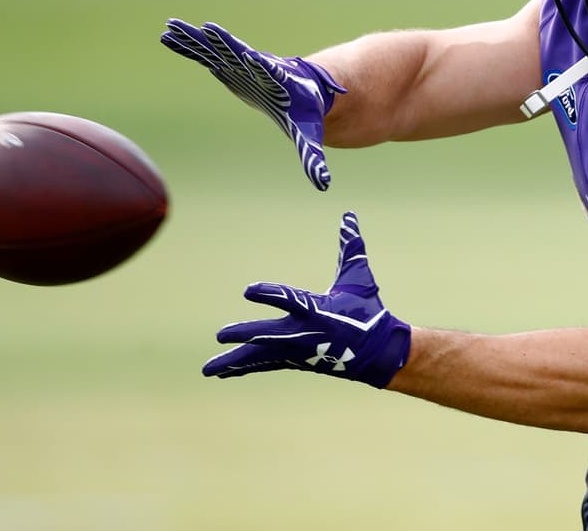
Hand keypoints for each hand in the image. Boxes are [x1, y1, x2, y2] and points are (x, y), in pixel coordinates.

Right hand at [161, 18, 345, 190]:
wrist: (306, 90)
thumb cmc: (306, 111)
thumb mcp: (308, 136)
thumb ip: (313, 158)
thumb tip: (324, 184)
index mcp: (274, 80)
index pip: (262, 68)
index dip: (250, 58)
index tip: (239, 47)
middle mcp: (255, 66)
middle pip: (233, 51)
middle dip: (216, 41)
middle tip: (200, 29)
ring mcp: (240, 63)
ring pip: (214, 48)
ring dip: (193, 39)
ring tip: (169, 25)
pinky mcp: (230, 64)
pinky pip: (206, 54)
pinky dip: (189, 46)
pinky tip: (169, 37)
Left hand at [203, 212, 410, 387]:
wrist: (378, 353)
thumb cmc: (367, 311)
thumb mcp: (359, 279)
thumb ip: (350, 248)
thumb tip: (350, 214)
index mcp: (318, 310)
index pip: (289, 299)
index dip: (268, 294)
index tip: (247, 291)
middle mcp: (304, 333)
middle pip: (268, 334)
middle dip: (245, 333)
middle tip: (221, 333)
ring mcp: (297, 351)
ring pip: (260, 356)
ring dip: (234, 361)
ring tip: (209, 368)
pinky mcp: (294, 361)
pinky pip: (264, 364)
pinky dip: (242, 367)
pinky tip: (222, 372)